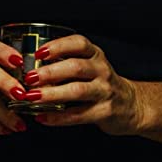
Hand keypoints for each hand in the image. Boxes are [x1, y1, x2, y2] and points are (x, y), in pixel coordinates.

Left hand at [25, 33, 144, 135]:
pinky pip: (78, 114)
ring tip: (32, 97)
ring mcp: (105, 91)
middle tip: (30, 77)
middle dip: (50, 72)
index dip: (58, 46)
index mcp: (95, 55)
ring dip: (52, 94)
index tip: (39, 53)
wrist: (131, 105)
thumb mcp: (90, 66)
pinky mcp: (105, 112)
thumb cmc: (101, 83)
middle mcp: (102, 70)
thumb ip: (66, 64)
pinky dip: (58, 117)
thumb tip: (31, 68)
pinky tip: (42, 117)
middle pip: (76, 67)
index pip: (79, 43)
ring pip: (77, 90)